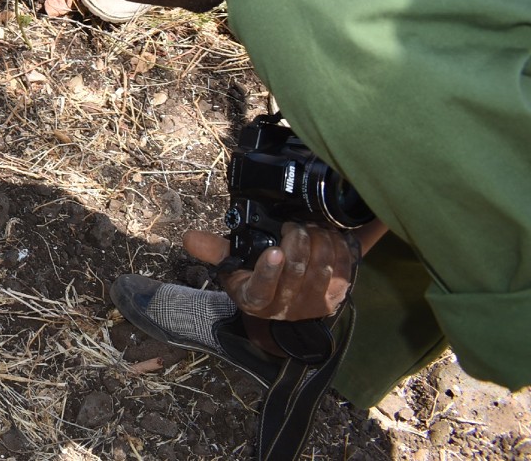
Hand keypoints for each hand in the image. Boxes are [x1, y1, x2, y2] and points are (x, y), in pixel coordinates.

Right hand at [185, 223, 359, 320]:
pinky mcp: (337, 297)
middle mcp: (286, 307)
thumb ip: (214, 250)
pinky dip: (338, 246)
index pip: (262, 289)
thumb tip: (189, 237)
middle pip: (298, 270)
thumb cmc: (257, 281)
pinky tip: (329, 236)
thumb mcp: (233, 268)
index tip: (274, 250)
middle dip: (299, 240)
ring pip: (323, 266)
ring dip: (319, 240)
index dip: (269, 270)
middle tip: (295, 225)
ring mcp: (314, 304)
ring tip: (311, 228)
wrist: (286, 306)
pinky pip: (343, 268)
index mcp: (255, 299)